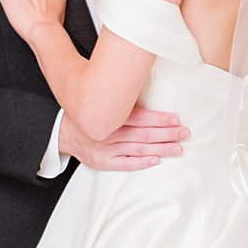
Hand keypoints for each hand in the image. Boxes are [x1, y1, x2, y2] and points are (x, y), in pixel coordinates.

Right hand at [61, 107, 188, 171]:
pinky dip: (141, 162)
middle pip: (143, 134)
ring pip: (138, 149)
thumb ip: (119, 99)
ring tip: (177, 148)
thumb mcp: (99, 102)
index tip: (175, 119)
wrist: (62, 132)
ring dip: (160, 148)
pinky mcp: (103, 162)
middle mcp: (108, 133)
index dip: (158, 119)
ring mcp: (106, 149)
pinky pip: (125, 164)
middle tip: (184, 133)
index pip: (139, 117)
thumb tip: (140, 83)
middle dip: (166, 134)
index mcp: (109, 115)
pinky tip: (156, 159)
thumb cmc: (87, 115)